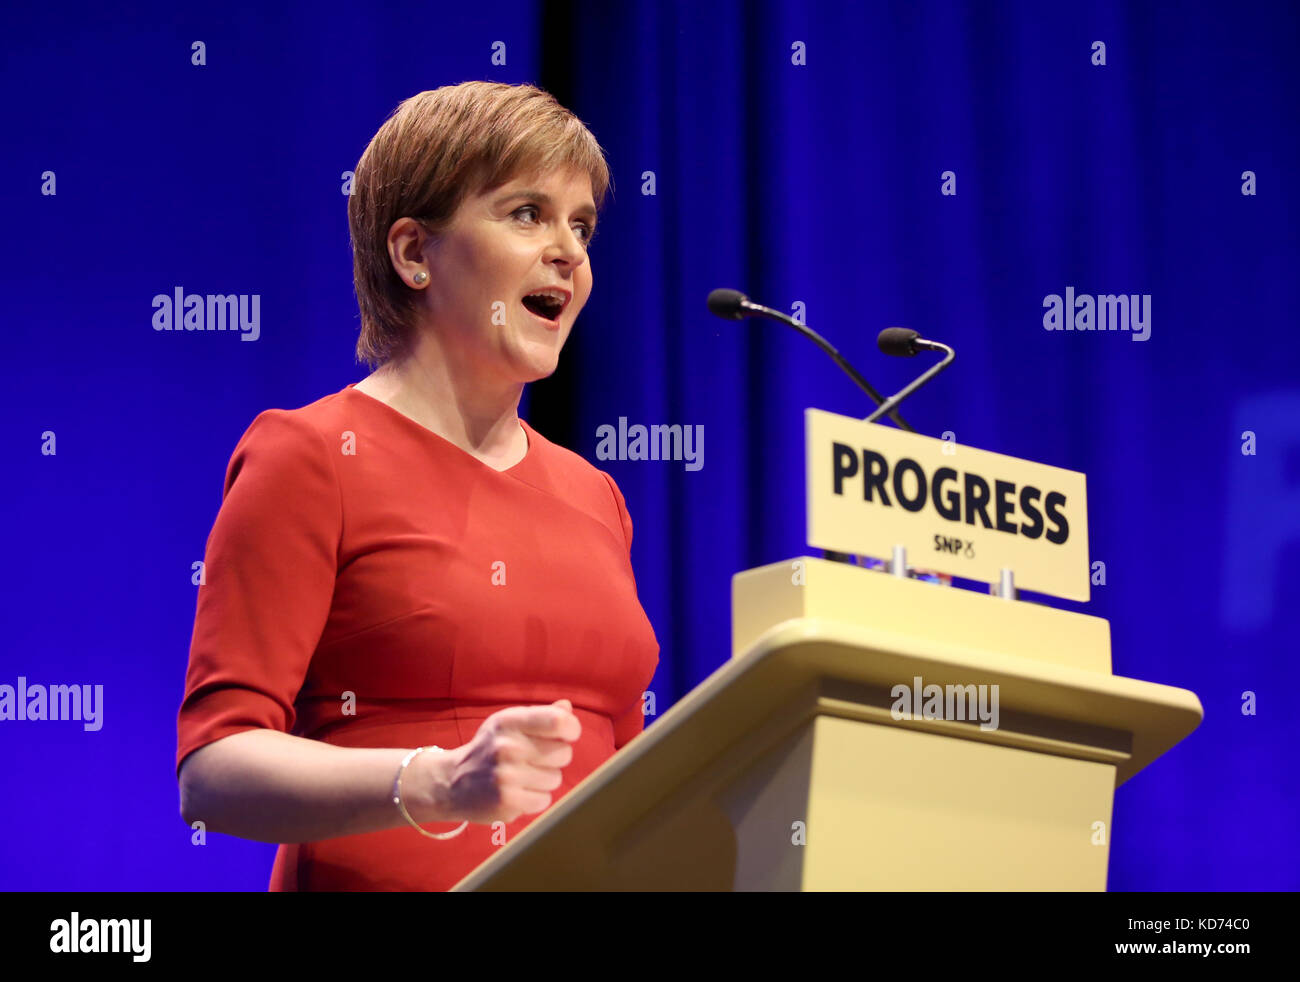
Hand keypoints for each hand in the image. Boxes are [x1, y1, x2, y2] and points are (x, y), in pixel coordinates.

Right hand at [417, 699, 580, 825]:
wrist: (451, 782)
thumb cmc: (489, 748)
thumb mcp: (507, 724)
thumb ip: (540, 716)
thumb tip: (567, 708)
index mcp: (509, 722)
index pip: (559, 722)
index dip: (571, 729)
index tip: (565, 735)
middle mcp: (508, 747)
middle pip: (564, 753)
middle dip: (555, 757)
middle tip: (534, 758)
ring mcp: (507, 776)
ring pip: (555, 778)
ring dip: (544, 779)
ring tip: (522, 776)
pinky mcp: (507, 802)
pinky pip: (544, 800)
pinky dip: (535, 798)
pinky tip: (518, 792)